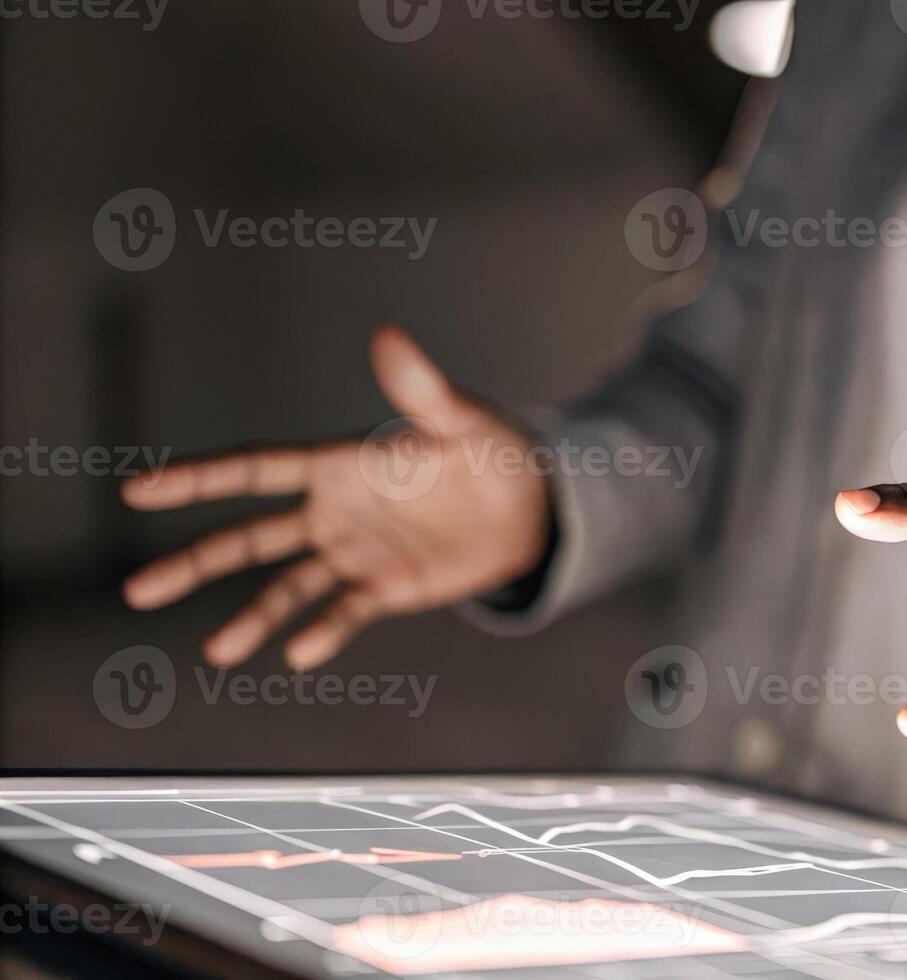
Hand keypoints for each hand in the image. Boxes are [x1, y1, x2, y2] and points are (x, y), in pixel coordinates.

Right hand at [121, 325, 550, 669]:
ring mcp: (352, 554)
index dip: (198, 478)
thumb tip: (389, 337)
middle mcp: (330, 512)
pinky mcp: (383, 588)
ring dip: (250, 618)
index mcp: (335, 464)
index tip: (139, 490)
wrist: (528, 506)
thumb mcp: (460, 420)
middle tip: (138, 591)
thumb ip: (422, 391)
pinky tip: (299, 656)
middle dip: (194, 563)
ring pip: (285, 587)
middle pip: (248, 538)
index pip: (254, 471)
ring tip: (217, 653)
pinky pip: (343, 612)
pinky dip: (323, 632)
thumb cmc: (488, 450)